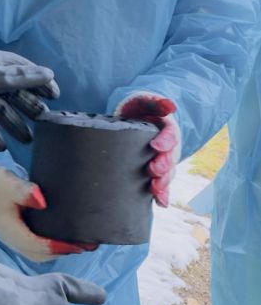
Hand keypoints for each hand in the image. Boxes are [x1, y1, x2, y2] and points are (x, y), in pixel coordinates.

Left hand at [0, 37, 57, 149]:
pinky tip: (2, 147)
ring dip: (14, 124)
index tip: (56, 97)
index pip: (27, 72)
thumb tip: (50, 74)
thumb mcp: (1, 75)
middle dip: (30, 106)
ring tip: (28, 141)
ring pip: (1, 110)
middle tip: (46, 124)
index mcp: (2, 63)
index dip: (42, 83)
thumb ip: (25, 77)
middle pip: (16, 93)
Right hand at [0, 166, 97, 262]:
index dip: (59, 245)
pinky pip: (40, 248)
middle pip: (43, 255)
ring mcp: (18, 242)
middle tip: (90, 244)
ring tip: (85, 243)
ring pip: (42, 254)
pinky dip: (56, 246)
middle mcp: (15, 242)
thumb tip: (42, 201)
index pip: (38, 245)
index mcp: (11, 232)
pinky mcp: (22, 238)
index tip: (79, 242)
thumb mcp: (7, 183)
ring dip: (63, 250)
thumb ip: (24, 191)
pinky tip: (69, 239)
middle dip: (66, 251)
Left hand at [114, 93, 180, 207]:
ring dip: (164, 182)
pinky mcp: (155, 171)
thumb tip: (170, 105)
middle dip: (164, 166)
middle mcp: (169, 146)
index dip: (166, 141)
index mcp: (167, 129)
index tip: (155, 146)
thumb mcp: (146, 102)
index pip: (171, 135)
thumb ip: (156, 102)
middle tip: (153, 170)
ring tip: (155, 189)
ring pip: (168, 173)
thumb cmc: (140, 109)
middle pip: (171, 158)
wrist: (134, 118)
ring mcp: (163, 159)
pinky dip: (163, 194)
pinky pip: (161, 184)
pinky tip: (161, 203)